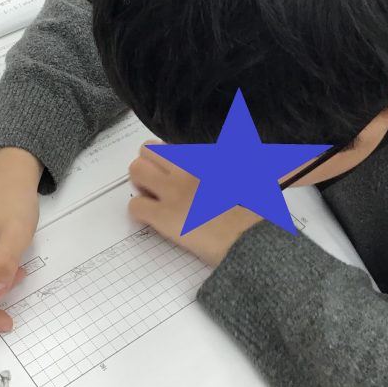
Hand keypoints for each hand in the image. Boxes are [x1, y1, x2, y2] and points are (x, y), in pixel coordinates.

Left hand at [127, 142, 259, 266]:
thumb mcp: (249, 173)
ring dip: (140, 182)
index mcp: (205, 158)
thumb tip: (236, 146)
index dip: (169, 157)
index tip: (173, 167)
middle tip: (156, 179)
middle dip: (149, 163)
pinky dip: (140, 211)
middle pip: (148, 150)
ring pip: (135, 170)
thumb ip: (237, 154)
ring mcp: (172, 192)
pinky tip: (152, 217)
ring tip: (151, 194)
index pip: (172, 144)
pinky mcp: (162, 217)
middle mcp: (185, 169)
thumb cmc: (252, 213)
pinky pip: (135, 206)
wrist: (249, 242)